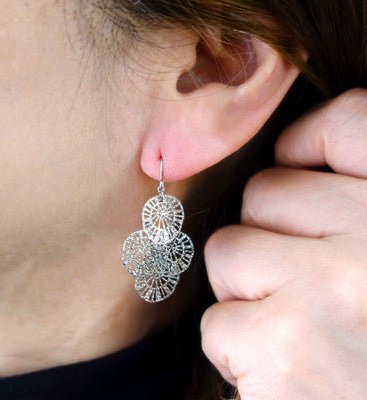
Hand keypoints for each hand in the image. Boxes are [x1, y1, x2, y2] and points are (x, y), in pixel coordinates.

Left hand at [201, 89, 366, 398]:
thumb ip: (352, 213)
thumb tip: (291, 164)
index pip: (350, 125)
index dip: (307, 137)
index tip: (292, 159)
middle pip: (266, 193)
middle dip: (265, 235)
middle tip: (300, 283)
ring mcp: (328, 289)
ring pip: (228, 249)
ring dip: (244, 290)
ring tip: (290, 330)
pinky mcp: (283, 348)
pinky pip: (217, 319)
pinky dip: (236, 346)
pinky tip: (281, 372)